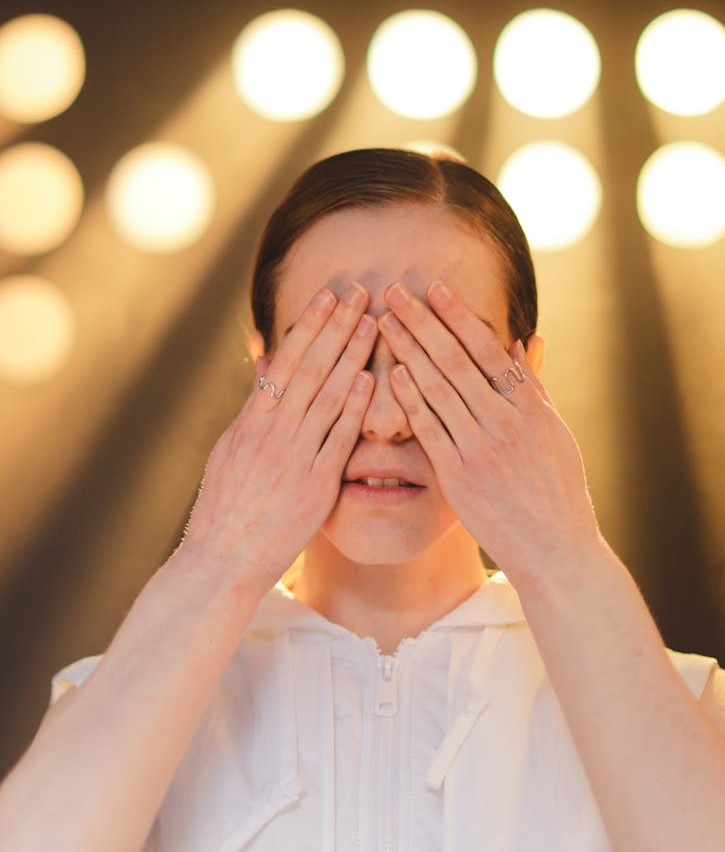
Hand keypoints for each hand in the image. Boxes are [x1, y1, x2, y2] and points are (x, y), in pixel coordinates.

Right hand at [182, 283, 375, 594]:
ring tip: (374, 323)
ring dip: (352, 356)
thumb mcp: (230, 448)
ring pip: (327, 395)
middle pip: (310, 368)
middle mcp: (271, 432)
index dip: (310, 325)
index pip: (285, 361)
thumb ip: (253, 406)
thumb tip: (264, 363)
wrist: (222, 559)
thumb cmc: (227, 506)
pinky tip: (371, 380)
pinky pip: (337, 439)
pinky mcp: (315, 486)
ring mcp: (294, 457)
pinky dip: (353, 408)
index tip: (331, 296)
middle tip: (362, 292)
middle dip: (338, 327)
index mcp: (251, 421)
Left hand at [379, 280, 599, 585]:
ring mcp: (481, 449)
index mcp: (529, 406)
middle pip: (455, 360)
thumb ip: (533, 386)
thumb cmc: (556, 490)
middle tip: (394, 291)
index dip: (457, 316)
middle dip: (422, 322)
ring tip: (384, 322)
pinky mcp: (459, 477)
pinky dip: (411, 400)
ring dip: (408, 351)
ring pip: (438, 388)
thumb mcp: (554, 432)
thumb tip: (521, 342)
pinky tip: (392, 374)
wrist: (555, 550)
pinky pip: (430, 430)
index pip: (487, 349)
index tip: (434, 288)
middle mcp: (505, 421)